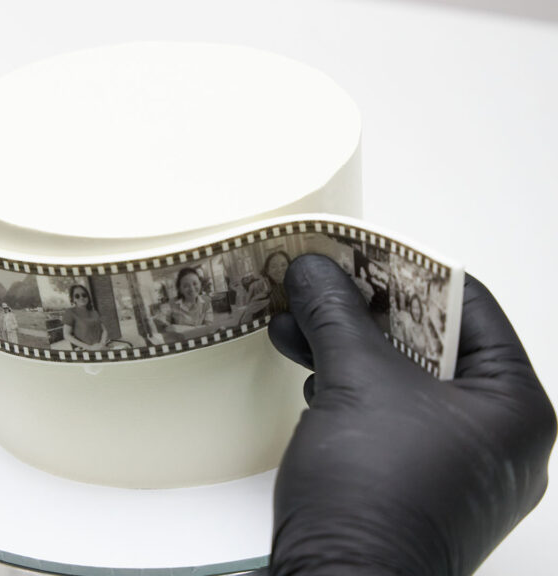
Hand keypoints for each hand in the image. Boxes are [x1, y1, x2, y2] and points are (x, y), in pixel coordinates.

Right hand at [266, 255, 554, 575]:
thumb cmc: (374, 494)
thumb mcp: (354, 382)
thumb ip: (337, 316)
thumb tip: (315, 270)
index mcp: (515, 406)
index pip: (469, 306)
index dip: (407, 272)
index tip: (358, 253)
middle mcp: (500, 438)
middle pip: (435, 345)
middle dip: (368, 313)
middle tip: (324, 285)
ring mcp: (461, 469)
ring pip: (408, 384)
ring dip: (351, 351)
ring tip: (297, 325)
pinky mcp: (420, 489)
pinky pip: (393, 420)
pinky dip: (353, 393)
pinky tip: (311, 378)